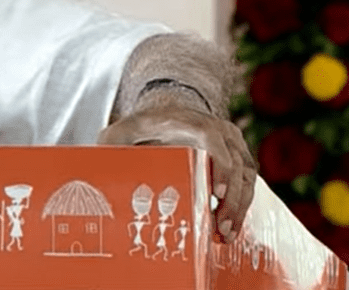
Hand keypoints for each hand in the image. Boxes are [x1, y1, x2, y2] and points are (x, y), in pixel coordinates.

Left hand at [96, 105, 255, 243]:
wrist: (168, 114)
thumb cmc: (143, 127)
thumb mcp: (123, 130)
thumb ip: (112, 143)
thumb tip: (100, 164)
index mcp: (191, 121)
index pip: (213, 139)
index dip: (219, 165)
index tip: (216, 192)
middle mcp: (219, 130)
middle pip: (235, 163)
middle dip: (232, 199)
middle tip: (221, 227)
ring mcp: (232, 143)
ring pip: (246, 176)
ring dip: (240, 206)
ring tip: (227, 233)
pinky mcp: (239, 156)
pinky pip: (248, 182)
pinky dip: (242, 204)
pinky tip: (231, 225)